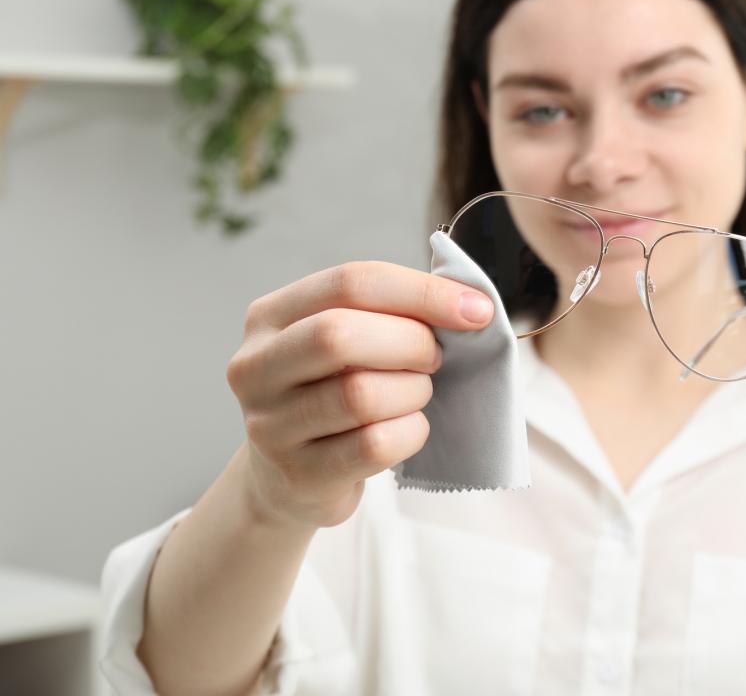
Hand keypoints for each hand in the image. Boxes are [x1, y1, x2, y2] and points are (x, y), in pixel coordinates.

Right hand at [225, 261, 494, 529]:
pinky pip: (375, 445)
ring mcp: (270, 425)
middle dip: (412, 343)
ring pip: (361, 395)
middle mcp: (256, 367)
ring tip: (415, 393)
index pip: (350, 283)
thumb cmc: (331, 391)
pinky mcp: (299, 474)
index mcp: (269, 316)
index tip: (475, 309)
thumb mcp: (344, 340)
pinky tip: (407, 427)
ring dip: (412, 391)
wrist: (287, 476)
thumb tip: (471, 303)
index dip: (421, 292)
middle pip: (341, 335)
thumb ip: (389, 312)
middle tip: (434, 358)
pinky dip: (410, 432)